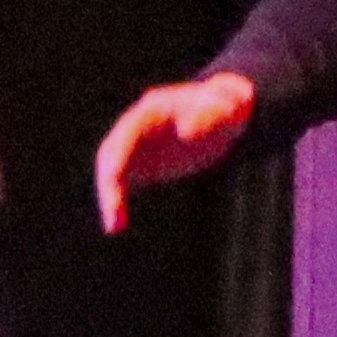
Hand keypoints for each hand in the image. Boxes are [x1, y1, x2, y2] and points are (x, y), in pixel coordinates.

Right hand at [96, 70, 260, 231]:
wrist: (224, 116)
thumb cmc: (227, 110)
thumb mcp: (228, 110)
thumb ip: (210, 117)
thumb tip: (186, 130)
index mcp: (153, 110)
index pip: (127, 132)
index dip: (119, 154)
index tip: (113, 178)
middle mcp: (138, 126)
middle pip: (111, 152)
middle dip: (108, 182)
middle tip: (113, 216)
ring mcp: (137, 144)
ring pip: (112, 169)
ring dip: (110, 195)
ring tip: (115, 225)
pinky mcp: (143, 162)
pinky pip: (122, 181)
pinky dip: (117, 200)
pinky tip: (118, 224)